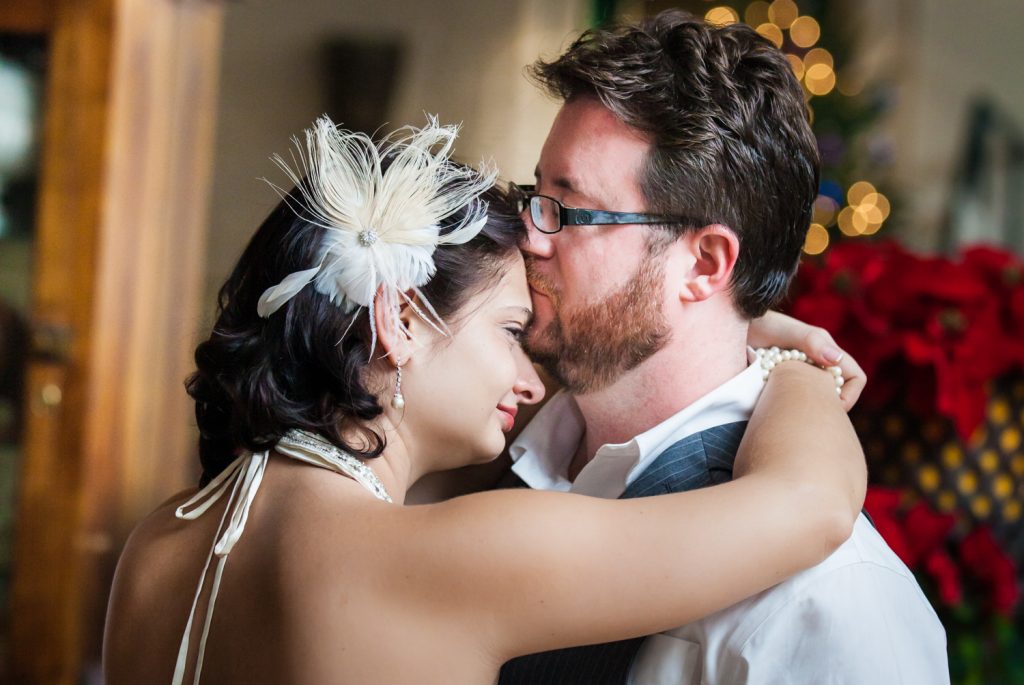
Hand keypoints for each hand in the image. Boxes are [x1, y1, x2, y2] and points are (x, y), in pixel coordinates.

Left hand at [748, 311, 865, 410]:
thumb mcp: (787, 331)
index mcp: (826, 352)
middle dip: (828, 406)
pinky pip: (797, 400)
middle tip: (804, 412)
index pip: (855, 378)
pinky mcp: (784, 383)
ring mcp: (801, 374)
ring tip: (789, 407)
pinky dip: (791, 406)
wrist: (733, 326)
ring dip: (808, 406)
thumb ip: (811, 342)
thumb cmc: (761, 323)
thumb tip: (836, 361)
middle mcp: (818, 364)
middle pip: (839, 393)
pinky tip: (777, 406)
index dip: (849, 395)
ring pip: (818, 399)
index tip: (828, 406)